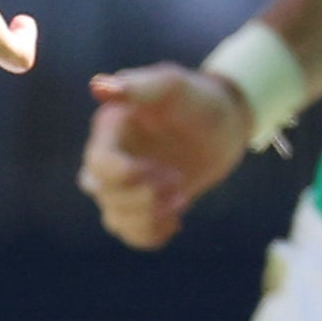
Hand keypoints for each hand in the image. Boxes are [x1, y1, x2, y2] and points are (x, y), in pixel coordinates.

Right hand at [77, 61, 249, 248]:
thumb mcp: (173, 85)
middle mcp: (110, 157)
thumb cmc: (198, 98)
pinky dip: (151, 235)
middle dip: (142, 196)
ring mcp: (124, 184)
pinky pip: (131, 234)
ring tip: (182, 198)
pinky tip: (176, 221)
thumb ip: (139, 85)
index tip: (163, 170)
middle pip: (102, 193)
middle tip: (178, 181)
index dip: (126, 175)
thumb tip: (99, 87)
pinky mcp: (141, 204)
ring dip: (149, 217)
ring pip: (114, 218)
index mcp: (111, 129)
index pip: (97, 164)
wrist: (224, 124)